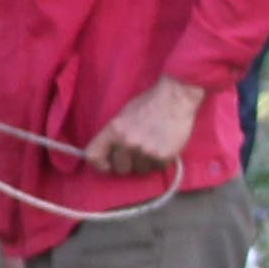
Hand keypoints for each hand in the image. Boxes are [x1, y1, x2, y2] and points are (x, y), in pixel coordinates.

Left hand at [84, 77, 203, 172]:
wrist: (175, 97)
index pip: (93, 156)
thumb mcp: (123, 116)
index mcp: (113, 130)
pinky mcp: (162, 156)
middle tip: (138, 152)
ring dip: (146, 162)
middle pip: (120, 169)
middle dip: (128, 163)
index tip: (107, 165)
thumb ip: (114, 136)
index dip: (100, 164)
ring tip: (153, 145)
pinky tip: (164, 146)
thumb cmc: (149, 104)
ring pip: (141, 171)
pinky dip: (161, 161)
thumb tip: (108, 154)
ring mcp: (145, 150)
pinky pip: (158, 168)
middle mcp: (126, 142)